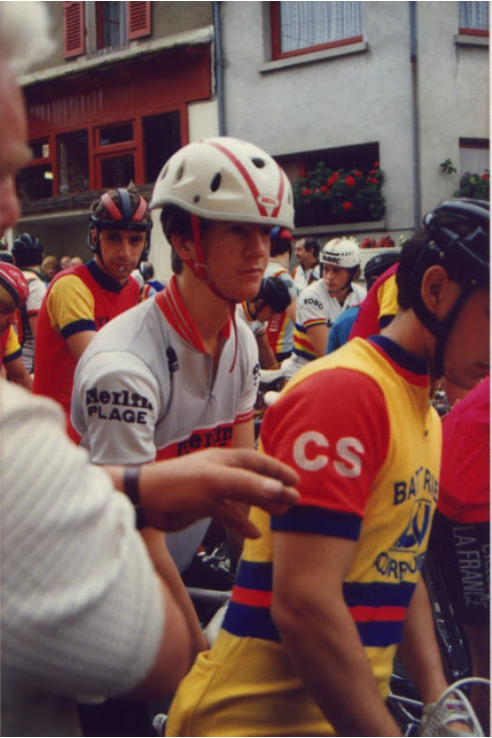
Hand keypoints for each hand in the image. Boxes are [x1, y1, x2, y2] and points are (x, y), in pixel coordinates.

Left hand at [138, 448, 298, 537]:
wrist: (147, 500)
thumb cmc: (179, 484)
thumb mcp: (216, 482)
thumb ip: (247, 485)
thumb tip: (279, 489)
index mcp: (225, 460)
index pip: (258, 462)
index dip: (277, 470)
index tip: (296, 481)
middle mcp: (220, 472)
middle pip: (254, 479)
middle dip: (274, 489)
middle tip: (295, 501)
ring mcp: (212, 489)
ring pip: (244, 497)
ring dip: (262, 505)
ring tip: (281, 514)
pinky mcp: (203, 506)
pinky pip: (229, 513)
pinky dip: (241, 522)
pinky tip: (253, 534)